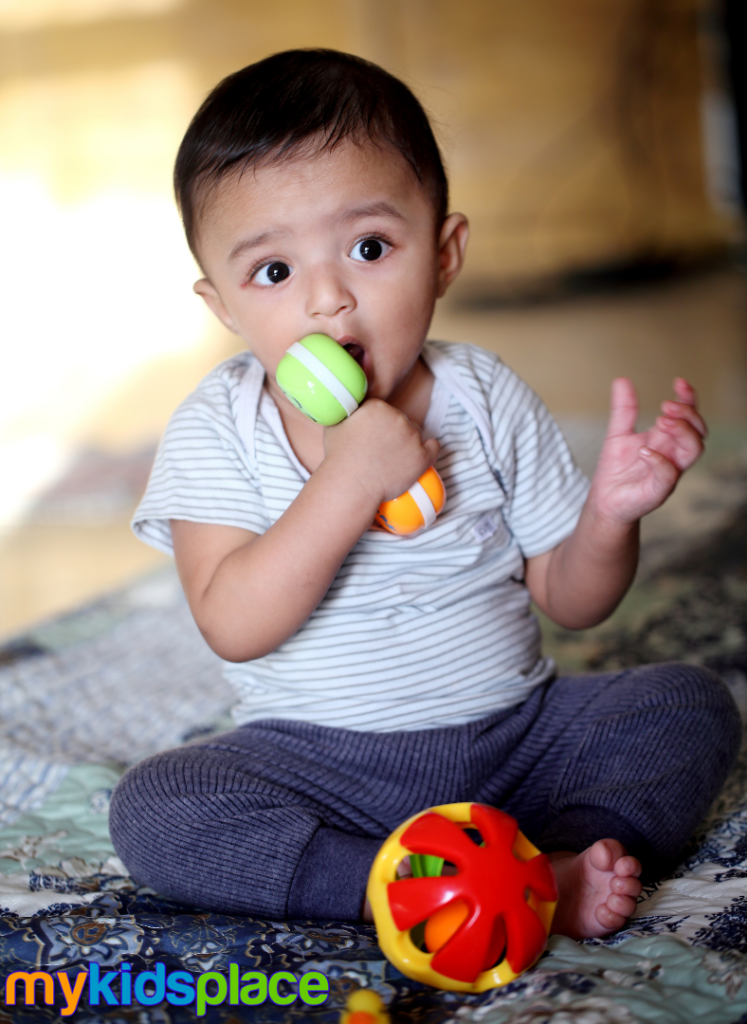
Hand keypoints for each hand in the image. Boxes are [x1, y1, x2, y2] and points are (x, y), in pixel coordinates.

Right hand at [322, 398, 438, 506]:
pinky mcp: (422, 456)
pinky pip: (434, 447)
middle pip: (402, 420)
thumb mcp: (334, 424)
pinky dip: (429, 450)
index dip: (379, 424)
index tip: (373, 437)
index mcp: (377, 406)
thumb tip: (347, 404)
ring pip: (415, 434)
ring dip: (408, 443)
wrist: (351, 485)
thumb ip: (345, 410)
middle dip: (394, 433)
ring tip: (392, 460)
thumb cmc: (339, 458)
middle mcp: (397, 417)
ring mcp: (412, 436)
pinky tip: (420, 455)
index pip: (385, 410)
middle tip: (381, 452)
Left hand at [591, 377, 705, 524]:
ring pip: (694, 450)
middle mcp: (673, 455)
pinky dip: (659, 460)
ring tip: (660, 421)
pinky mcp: (658, 490)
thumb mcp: (618, 433)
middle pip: (698, 431)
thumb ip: (624, 409)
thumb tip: (622, 380)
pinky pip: (669, 475)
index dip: (689, 398)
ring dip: (682, 432)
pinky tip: (643, 451)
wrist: (603, 501)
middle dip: (687, 414)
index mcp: (666, 439)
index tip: (679, 383)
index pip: (689, 416)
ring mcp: (669, 472)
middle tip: (665, 407)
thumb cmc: (616, 470)